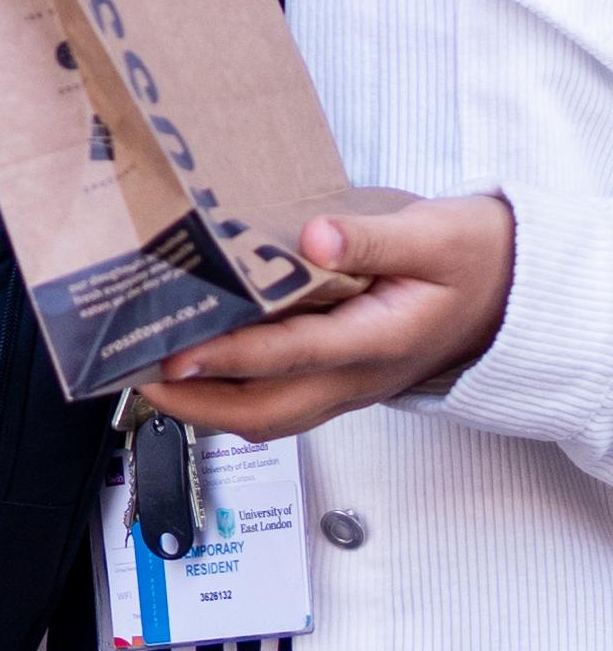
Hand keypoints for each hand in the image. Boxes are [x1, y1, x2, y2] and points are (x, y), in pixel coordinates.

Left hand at [154, 196, 515, 440]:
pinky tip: (199, 364)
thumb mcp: (436, 235)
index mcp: (380, 341)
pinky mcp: (345, 380)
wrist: (517, 294)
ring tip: (149, 376)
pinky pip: (282, 400)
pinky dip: (233, 392)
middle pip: (267, 411)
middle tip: (133, 375)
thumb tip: (314, 238)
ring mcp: (352, 386)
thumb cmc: (478, 260)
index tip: (173, 355)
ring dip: (208, 407)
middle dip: (195, 404)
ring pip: (270, 415)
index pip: (290, 357)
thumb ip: (372, 238)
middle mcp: (360, 377)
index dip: (227, 358)